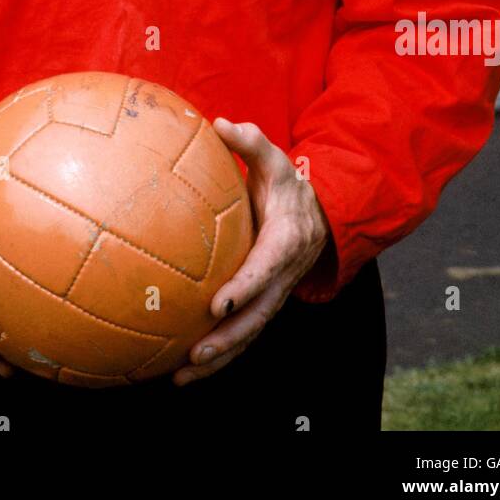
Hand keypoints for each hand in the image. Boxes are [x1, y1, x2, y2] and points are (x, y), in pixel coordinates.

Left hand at [173, 117, 330, 386]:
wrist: (318, 215)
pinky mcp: (262, 305)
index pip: (265, 269)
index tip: (219, 303)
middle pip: (257, 316)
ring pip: (248, 334)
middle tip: (196, 351)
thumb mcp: (276, 160)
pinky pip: (241, 334)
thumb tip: (222, 123)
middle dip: (227, 338)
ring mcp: (274, 296)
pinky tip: (183, 371)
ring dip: (219, 358)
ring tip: (182, 376)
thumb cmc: (287, 185)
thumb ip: (253, 142)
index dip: (244, 288)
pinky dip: (218, 357)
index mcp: (285, 242)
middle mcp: (282, 277)